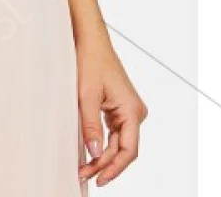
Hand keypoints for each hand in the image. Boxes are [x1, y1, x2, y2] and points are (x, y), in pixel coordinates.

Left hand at [76, 37, 147, 186]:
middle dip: (105, 164)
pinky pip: (115, 132)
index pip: (128, 150)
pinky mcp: (120, 107)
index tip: (99, 179)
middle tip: (85, 175)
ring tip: (86, 168)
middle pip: (123, 149)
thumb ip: (90, 126)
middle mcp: (135, 112)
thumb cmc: (91, 61)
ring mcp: (128, 110)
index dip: (114, 168)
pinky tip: (92, 152)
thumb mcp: (86, 95)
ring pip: (119, 142)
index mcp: (132, 110)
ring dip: (103, 156)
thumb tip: (93, 154)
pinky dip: (103, 143)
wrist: (91, 41)